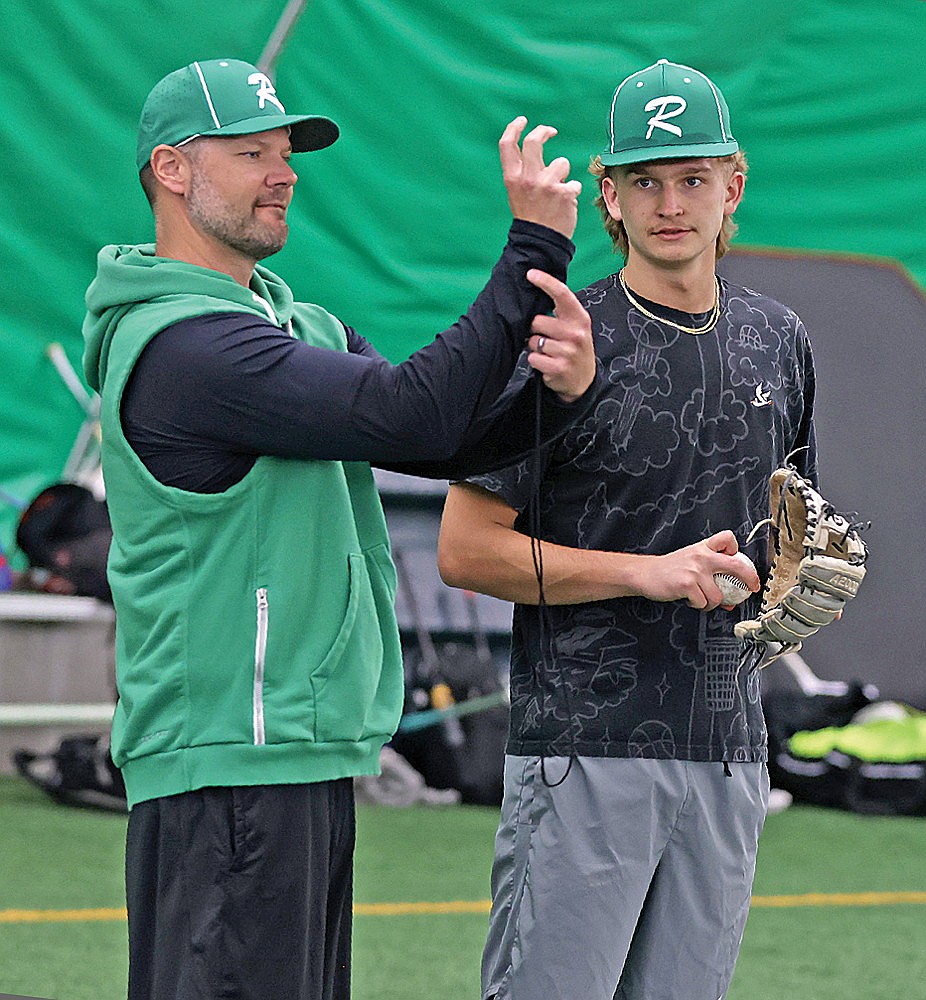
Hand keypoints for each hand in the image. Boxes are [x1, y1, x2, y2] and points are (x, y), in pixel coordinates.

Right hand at [499, 116, 581, 238]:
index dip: (514, 128)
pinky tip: (565, 206)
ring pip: (562, 163)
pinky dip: (572, 194)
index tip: (523, 121)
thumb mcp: (517, 192)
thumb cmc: (530, 216)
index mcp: (512, 178)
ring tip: (558, 192)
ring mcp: (546, 185)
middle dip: (543, 131)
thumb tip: (535, 146)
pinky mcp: (564, 193)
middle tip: (550, 132)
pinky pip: (574, 184)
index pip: (507, 144)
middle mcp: (528, 178)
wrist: (539, 242)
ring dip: (563, 175)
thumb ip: (523, 171)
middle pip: (534, 141)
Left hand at [524, 269, 594, 402]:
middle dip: (535, 330)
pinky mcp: (559, 368)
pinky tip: (547, 363)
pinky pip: (533, 358)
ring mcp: (568, 351)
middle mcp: (576, 333)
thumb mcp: (575, 327)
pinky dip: (535, 361)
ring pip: (533, 341)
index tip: (530, 274)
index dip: (545, 282)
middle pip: (537, 321)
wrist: (584, 379)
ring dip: (535, 347)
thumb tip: (534, 295)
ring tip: (549, 352)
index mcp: (580, 318)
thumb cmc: (573, 347)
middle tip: (546, 338)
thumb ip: (561, 312)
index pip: (562, 294)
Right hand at [637, 531, 760, 610]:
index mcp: (703, 548)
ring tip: (701, 600)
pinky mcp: (687, 585)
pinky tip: (689, 600)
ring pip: (718, 596)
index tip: (736, 559)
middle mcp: (702, 557)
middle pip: (737, 565)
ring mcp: (695, 571)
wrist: (644, 573)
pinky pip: (703, 603)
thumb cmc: (668, 569)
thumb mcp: (690, 560)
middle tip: (752, 587)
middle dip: (749, 578)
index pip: (727, 539)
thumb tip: (730, 597)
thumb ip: (709, 572)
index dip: (736, 549)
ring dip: (712, 603)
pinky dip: (697, 606)